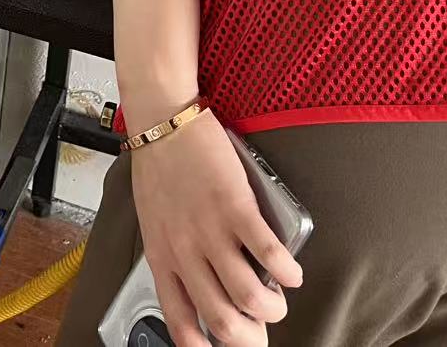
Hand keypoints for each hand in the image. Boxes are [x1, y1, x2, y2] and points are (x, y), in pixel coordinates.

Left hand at [127, 111, 301, 346]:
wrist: (163, 122)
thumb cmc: (158, 167)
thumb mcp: (154, 220)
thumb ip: (175, 252)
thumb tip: (205, 281)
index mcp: (161, 257)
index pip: (179, 321)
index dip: (204, 346)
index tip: (223, 346)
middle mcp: (185, 252)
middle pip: (221, 319)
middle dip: (249, 336)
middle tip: (262, 329)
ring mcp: (211, 231)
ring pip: (249, 296)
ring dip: (272, 308)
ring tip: (279, 300)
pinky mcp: (235, 208)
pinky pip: (269, 254)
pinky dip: (287, 272)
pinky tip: (292, 273)